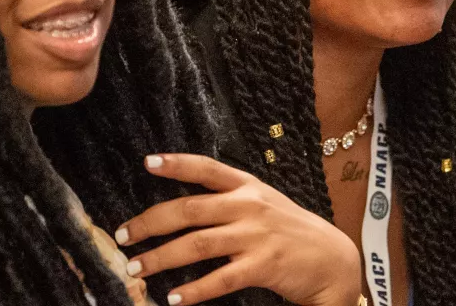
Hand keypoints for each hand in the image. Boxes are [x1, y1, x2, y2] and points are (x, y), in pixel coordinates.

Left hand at [118, 154, 361, 305]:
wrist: (333, 259)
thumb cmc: (291, 231)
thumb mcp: (265, 203)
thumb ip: (230, 199)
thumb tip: (184, 207)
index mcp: (248, 187)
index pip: (207, 168)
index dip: (177, 164)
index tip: (148, 162)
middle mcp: (249, 206)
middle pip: (189, 209)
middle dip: (150, 223)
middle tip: (122, 236)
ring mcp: (256, 236)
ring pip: (197, 244)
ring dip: (161, 258)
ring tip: (136, 268)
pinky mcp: (263, 266)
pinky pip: (220, 278)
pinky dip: (193, 290)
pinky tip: (173, 298)